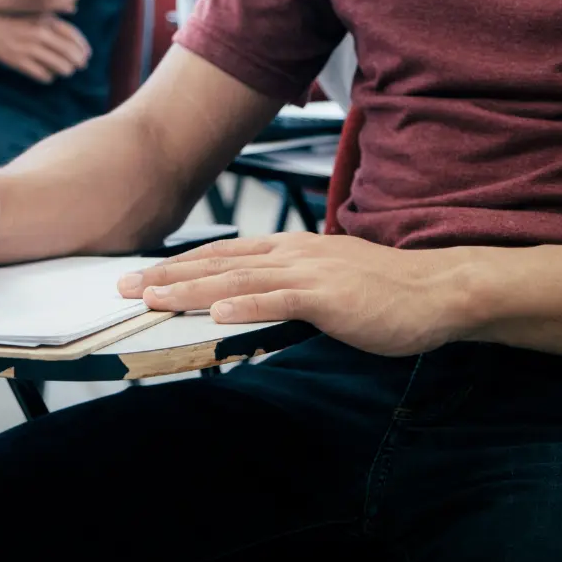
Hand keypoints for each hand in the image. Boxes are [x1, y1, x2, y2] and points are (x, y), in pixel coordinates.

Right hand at [0, 12, 90, 83]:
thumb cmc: (8, 15)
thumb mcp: (31, 7)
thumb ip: (54, 8)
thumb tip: (74, 7)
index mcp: (45, 20)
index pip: (73, 36)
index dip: (83, 48)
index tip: (87, 55)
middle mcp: (40, 33)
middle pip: (70, 53)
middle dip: (79, 62)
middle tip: (80, 66)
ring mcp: (29, 48)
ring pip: (59, 66)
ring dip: (66, 71)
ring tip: (66, 71)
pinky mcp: (19, 62)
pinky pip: (42, 75)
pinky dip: (48, 77)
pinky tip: (48, 76)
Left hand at [117, 233, 474, 357]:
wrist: (439, 291)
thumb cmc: (385, 293)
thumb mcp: (326, 285)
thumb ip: (288, 291)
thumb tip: (251, 306)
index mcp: (289, 250)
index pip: (222, 255)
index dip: (180, 265)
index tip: (142, 276)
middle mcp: (291, 254)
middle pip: (216, 263)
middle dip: (167, 275)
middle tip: (122, 287)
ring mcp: (309, 272)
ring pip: (237, 279)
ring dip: (190, 289)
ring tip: (150, 298)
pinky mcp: (329, 296)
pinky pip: (279, 299)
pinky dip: (245, 304)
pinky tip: (215, 312)